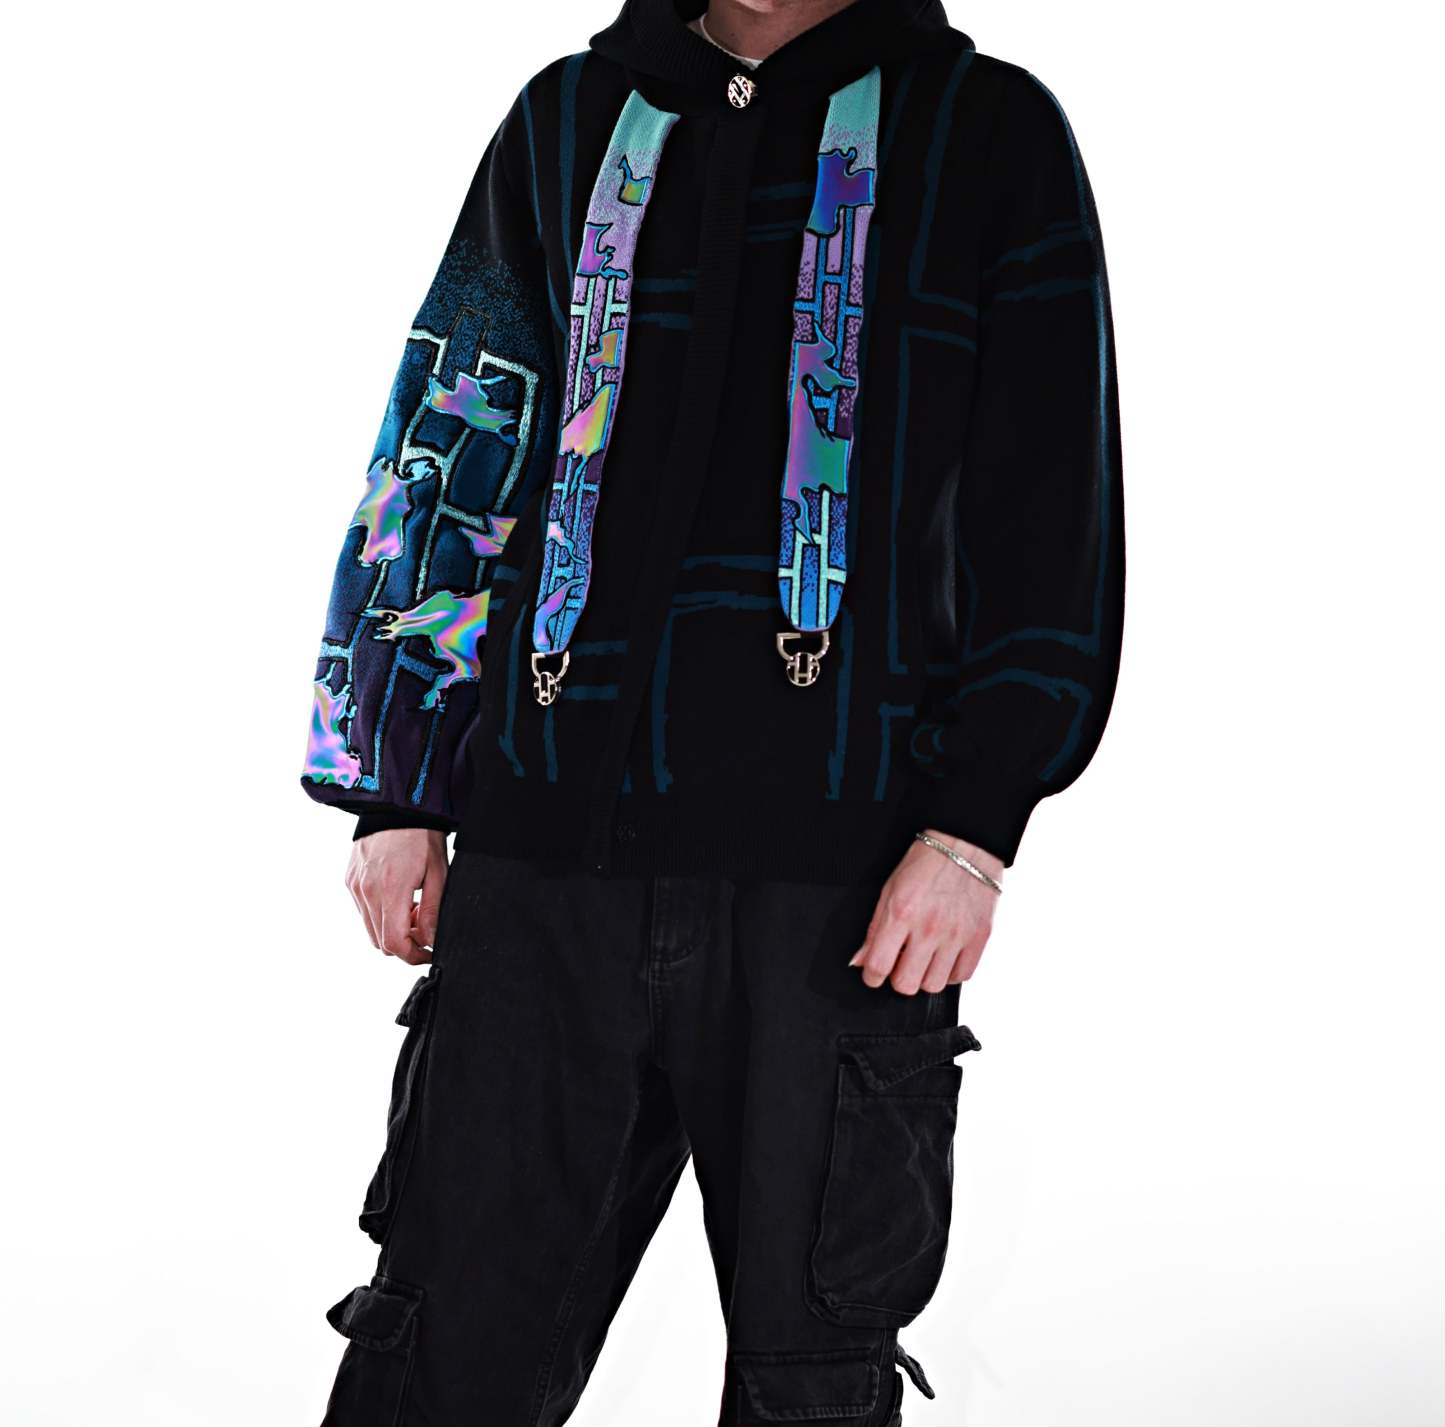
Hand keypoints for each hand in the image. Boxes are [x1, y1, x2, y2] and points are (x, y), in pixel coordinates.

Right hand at [345, 828, 448, 965]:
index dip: (413, 956)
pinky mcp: (350, 880)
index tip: (428, 953)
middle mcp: (366, 891)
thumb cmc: (421, 835)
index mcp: (390, 890)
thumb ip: (433, 910)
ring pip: (371, 929)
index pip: (394, 943)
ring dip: (392, 929)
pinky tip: (399, 896)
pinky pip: (364, 911)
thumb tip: (431, 940)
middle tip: (425, 925)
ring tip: (413, 906)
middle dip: (405, 943)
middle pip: (380, 942)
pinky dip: (381, 914)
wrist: (396, 805)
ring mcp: (355, 886)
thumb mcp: (438, 872)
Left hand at [851, 829, 1002, 993]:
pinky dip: (950, 973)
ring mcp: (957, 935)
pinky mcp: (980, 938)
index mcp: (901, 913)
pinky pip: (962, 976)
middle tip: (900, 965)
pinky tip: (945, 957)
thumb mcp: (890, 889)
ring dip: (925, 977)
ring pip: (934, 985)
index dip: (870, 977)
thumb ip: (874, 929)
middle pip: (906, 984)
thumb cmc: (925, 864)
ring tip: (924, 960)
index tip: (873, 974)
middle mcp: (929, 928)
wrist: (965, 846)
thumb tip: (860, 961)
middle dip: (898, 979)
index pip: (878, 966)